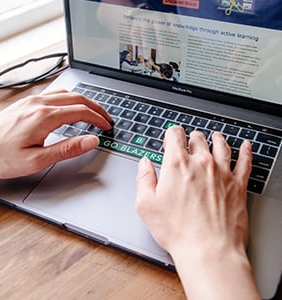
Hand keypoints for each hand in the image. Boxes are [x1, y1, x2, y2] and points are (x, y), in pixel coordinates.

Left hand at [0, 90, 112, 178]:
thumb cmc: (1, 156)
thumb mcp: (37, 160)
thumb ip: (67, 149)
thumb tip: (91, 141)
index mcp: (44, 117)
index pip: (81, 111)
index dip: (98, 119)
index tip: (107, 126)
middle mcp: (39, 104)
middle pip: (77, 98)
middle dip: (96, 107)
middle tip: (106, 117)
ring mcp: (31, 100)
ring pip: (66, 93)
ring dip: (84, 101)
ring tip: (93, 112)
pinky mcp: (26, 103)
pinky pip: (54, 94)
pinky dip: (70, 99)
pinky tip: (70, 107)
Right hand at [136, 126, 259, 298]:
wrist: (208, 250)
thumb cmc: (178, 230)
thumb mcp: (146, 205)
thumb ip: (144, 178)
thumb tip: (144, 163)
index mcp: (177, 165)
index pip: (175, 134)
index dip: (171, 134)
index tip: (171, 138)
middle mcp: (201, 163)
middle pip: (197, 138)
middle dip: (191, 138)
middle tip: (190, 141)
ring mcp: (222, 172)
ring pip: (221, 145)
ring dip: (216, 138)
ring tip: (215, 137)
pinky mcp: (238, 185)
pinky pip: (245, 161)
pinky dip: (246, 151)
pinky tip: (246, 146)